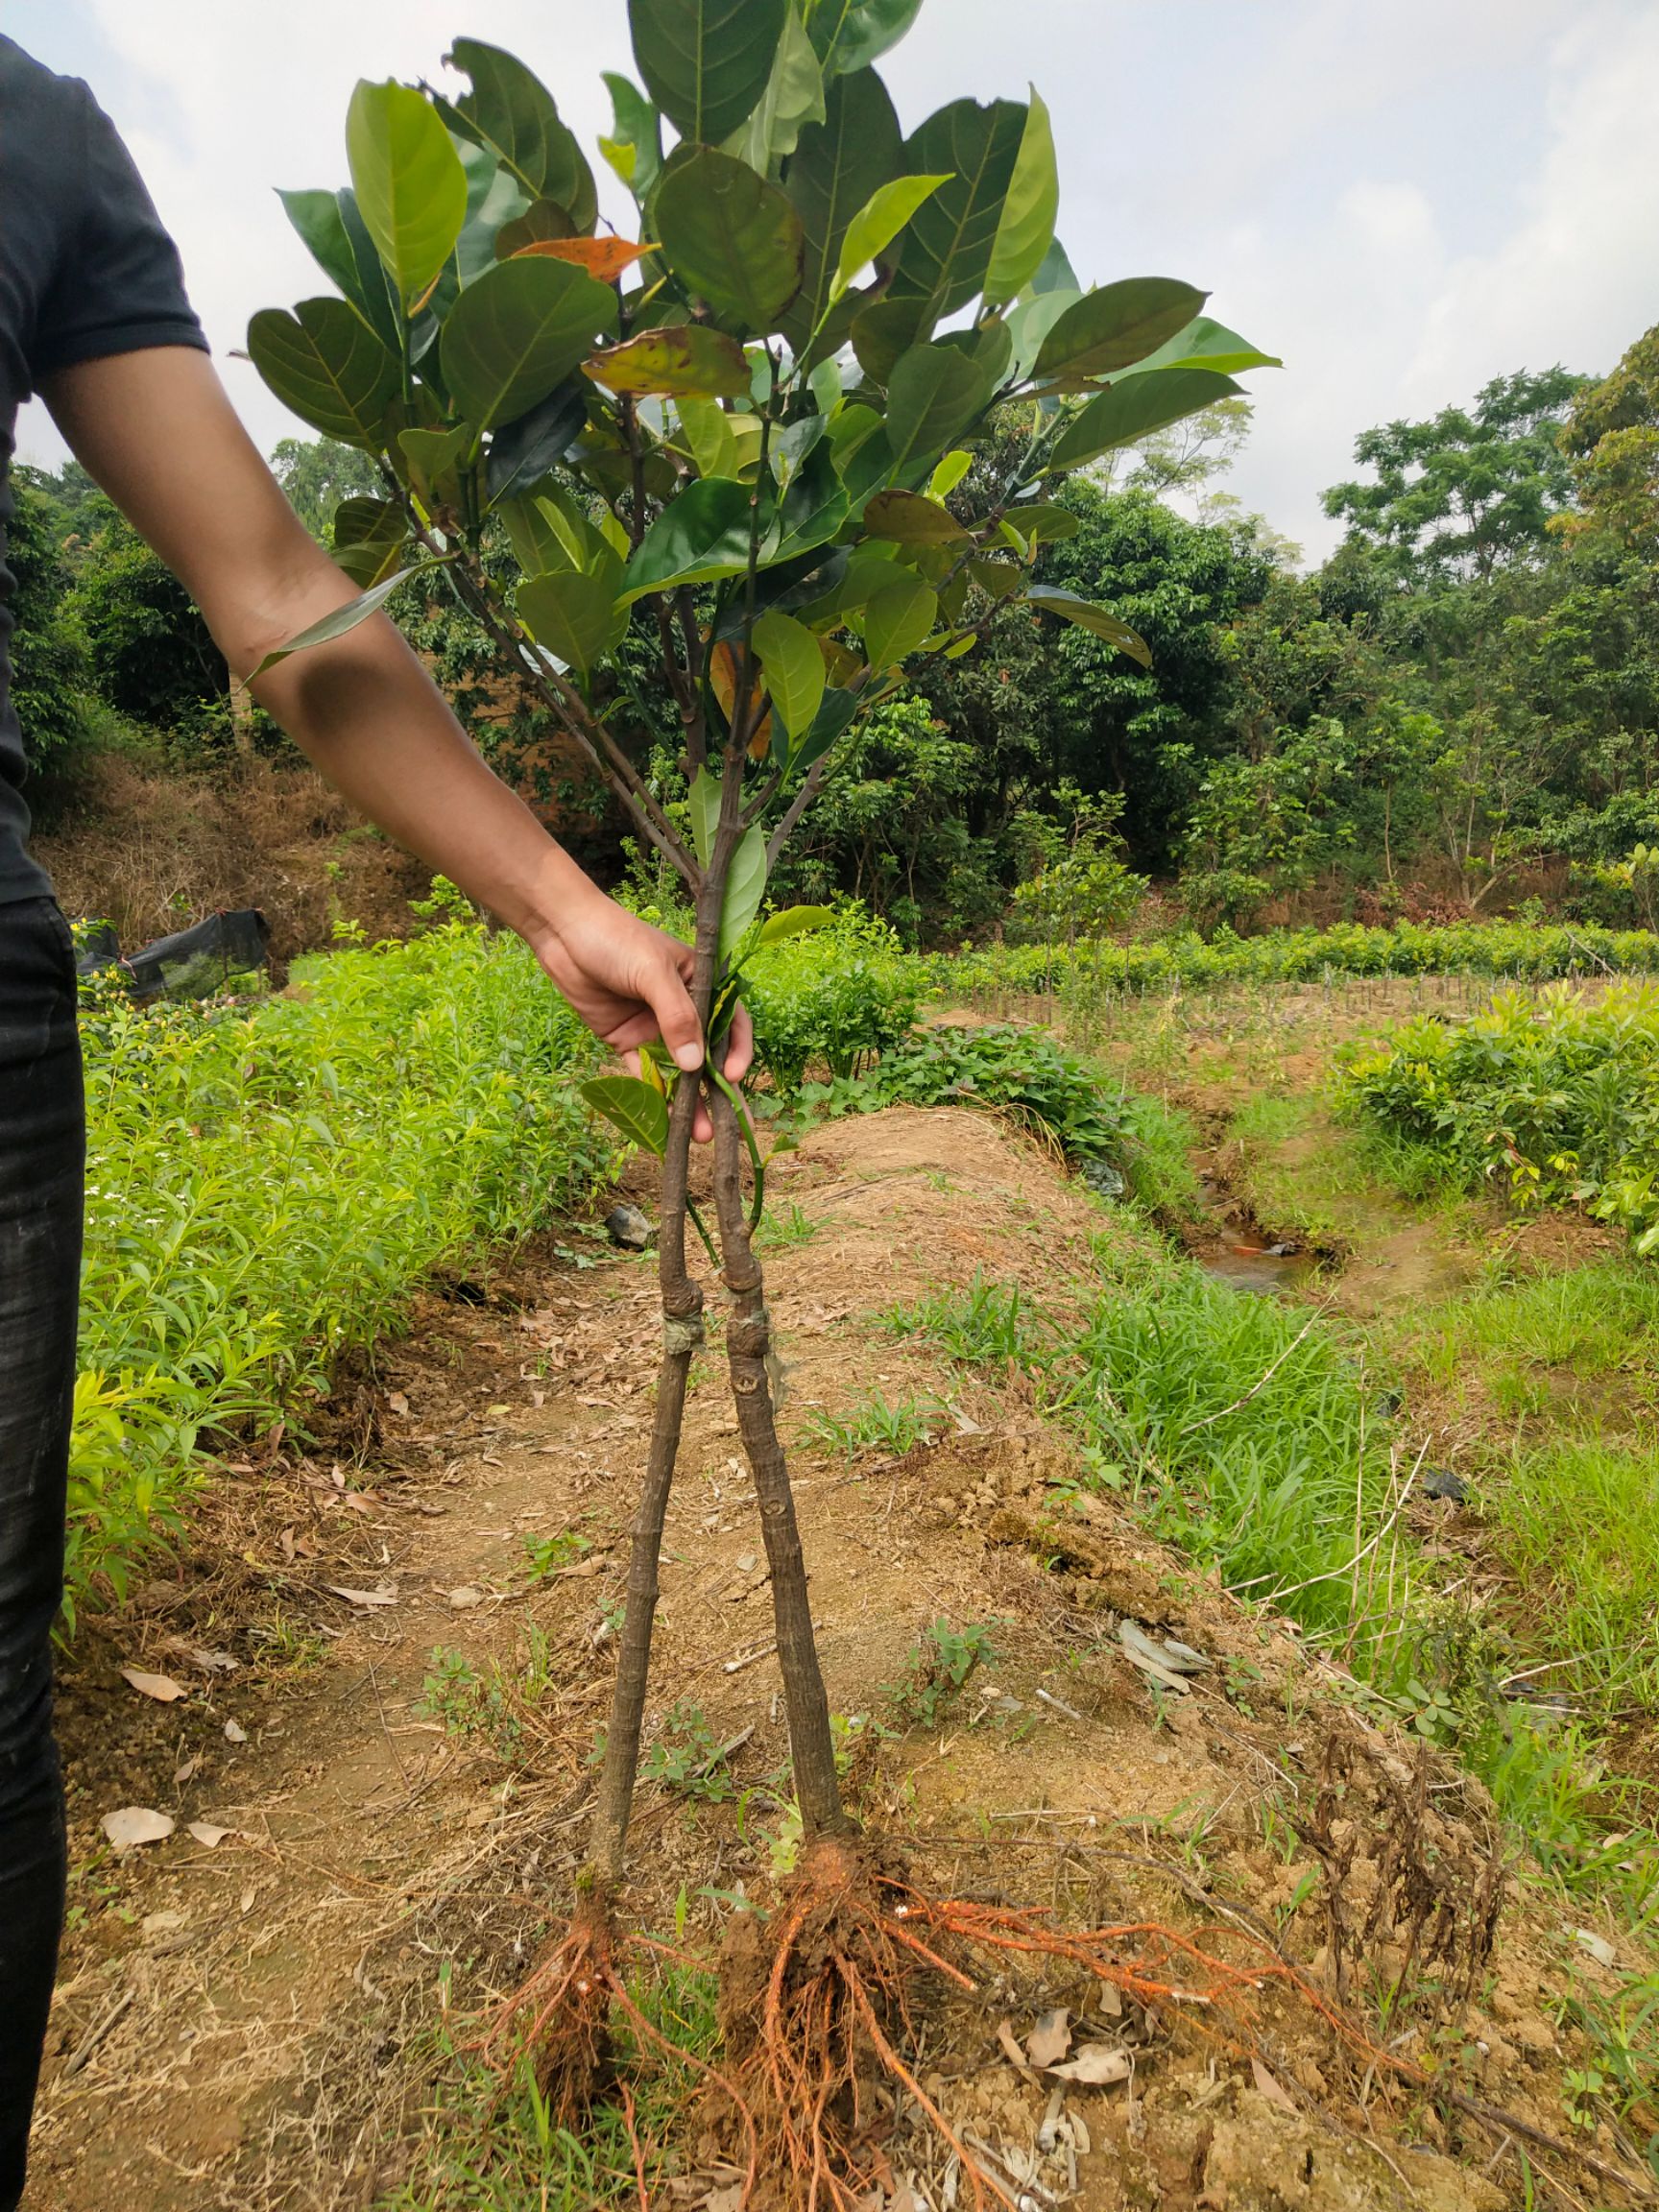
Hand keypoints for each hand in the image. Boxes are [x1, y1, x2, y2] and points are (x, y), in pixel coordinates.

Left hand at [523, 882, 752, 1141]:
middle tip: (729, 1127)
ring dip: (689, 1102)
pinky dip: (655, 1097)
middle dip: (719, 1091)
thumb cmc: (616, 939)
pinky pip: (644, 1075)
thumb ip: (677, 1017)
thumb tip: (695, 1067)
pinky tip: (665, 1123)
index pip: (732, 1022)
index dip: (738, 1051)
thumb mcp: (653, 972)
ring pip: (678, 1072)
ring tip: (698, 1135)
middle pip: (708, 1055)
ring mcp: (654, 1027)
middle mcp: (683, 1009)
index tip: (734, 1076)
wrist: (564, 933)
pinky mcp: (626, 1041)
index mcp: (702, 985)